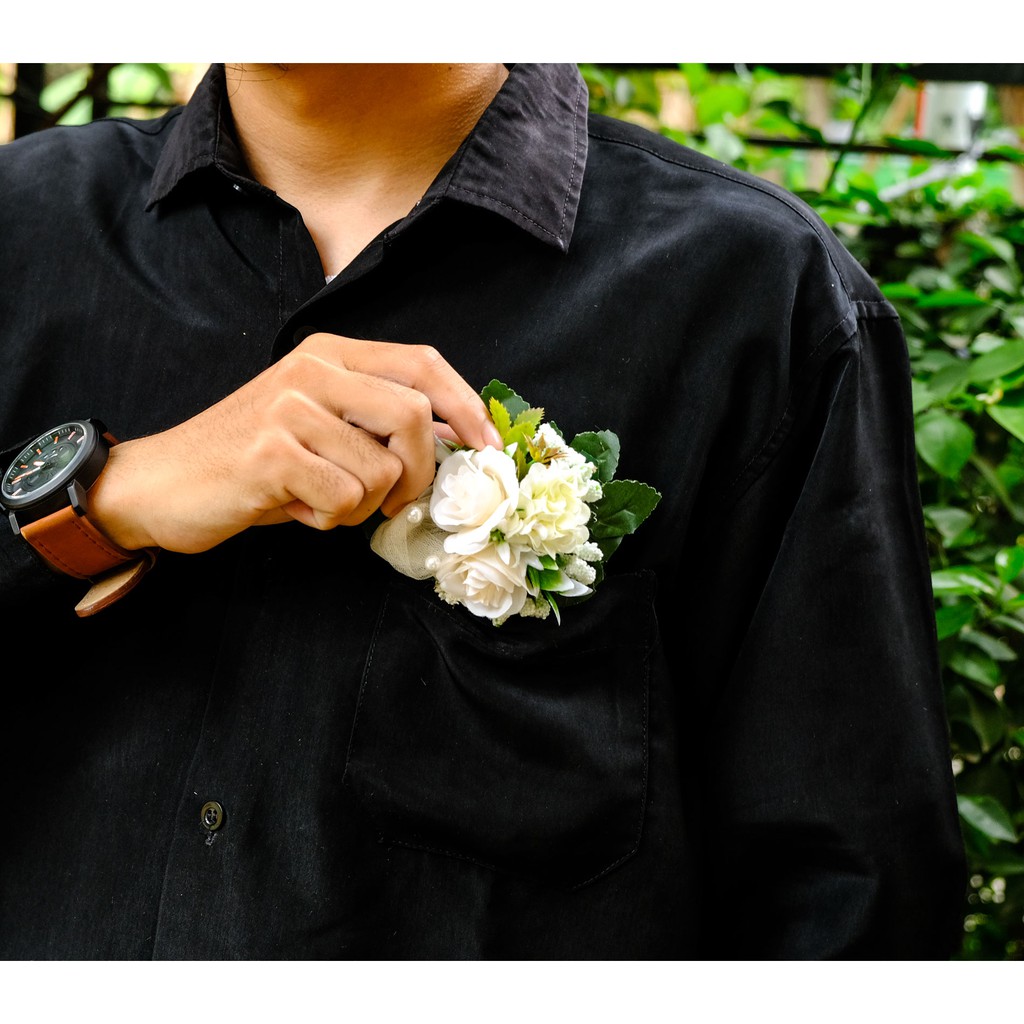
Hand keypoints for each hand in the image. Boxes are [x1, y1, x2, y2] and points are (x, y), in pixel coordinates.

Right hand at [87, 333, 502, 552]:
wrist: (162, 483)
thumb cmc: (253, 462)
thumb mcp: (320, 425)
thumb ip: (377, 420)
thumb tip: (455, 436)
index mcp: (330, 352)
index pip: (423, 363)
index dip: (467, 407)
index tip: (489, 448)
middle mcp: (312, 367)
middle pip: (414, 416)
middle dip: (417, 474)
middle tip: (391, 503)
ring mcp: (290, 405)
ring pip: (381, 469)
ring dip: (360, 506)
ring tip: (318, 500)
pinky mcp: (273, 450)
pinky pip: (344, 497)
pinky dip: (328, 519)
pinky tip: (295, 508)